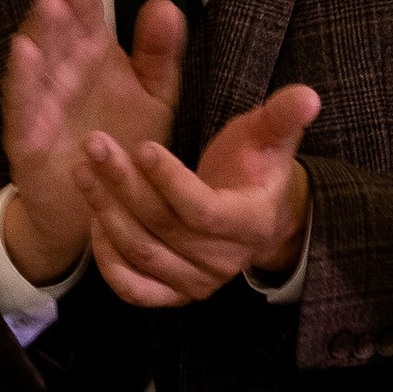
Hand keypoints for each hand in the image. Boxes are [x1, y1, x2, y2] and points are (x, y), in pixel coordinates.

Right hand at [0, 0, 186, 286]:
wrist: (98, 210)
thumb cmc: (123, 145)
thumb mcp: (153, 98)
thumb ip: (160, 55)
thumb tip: (166, 5)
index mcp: (93, 60)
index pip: (87, 20)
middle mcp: (64, 76)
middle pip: (60, 35)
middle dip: (64, 6)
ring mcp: (41, 105)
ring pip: (38, 63)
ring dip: (41, 33)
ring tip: (50, 4)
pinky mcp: (26, 138)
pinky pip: (21, 107)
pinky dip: (21, 80)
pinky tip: (24, 52)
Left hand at [78, 83, 321, 310]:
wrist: (256, 216)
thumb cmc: (257, 168)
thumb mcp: (271, 137)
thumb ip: (284, 116)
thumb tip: (308, 96)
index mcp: (250, 223)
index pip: (204, 211)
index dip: (171, 182)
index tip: (143, 145)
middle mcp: (223, 261)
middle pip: (163, 227)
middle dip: (123, 184)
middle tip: (95, 145)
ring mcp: (197, 283)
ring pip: (142, 252)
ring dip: (107, 210)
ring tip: (84, 169)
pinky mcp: (173, 295)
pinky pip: (133, 287)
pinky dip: (107, 260)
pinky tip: (94, 219)